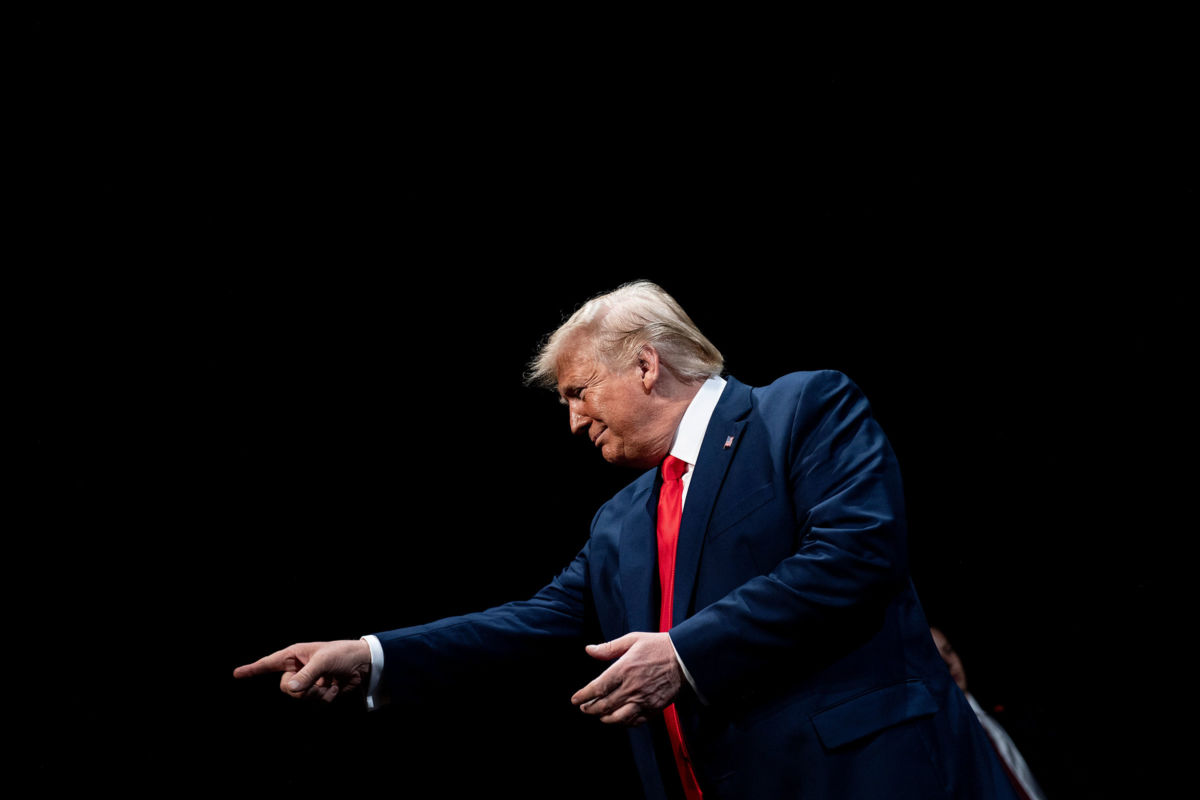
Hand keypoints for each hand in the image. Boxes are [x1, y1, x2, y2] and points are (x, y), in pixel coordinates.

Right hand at [233, 640, 370, 702]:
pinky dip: (326, 699)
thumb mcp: (324, 661)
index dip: (252, 669)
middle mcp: (298, 669)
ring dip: (317, 694)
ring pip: (300, 698)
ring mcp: (307, 682)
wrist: (363, 663)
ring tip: (329, 683)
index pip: (268, 663)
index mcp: (294, 655)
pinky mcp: (317, 693)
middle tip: (317, 681)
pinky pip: (314, 704)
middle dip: (301, 689)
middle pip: (286, 688)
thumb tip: (290, 688)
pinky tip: (335, 688)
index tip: (236, 674)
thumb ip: (307, 675)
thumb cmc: (342, 654)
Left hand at [571, 631, 681, 725]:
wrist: (686, 658)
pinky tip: (618, 719)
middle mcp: (631, 687)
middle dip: (590, 708)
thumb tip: (589, 650)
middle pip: (604, 705)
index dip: (583, 696)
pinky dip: (623, 723)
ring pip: (618, 718)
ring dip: (604, 718)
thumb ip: (609, 647)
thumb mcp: (633, 639)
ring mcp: (643, 700)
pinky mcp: (654, 708)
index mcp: (624, 669)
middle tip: (584, 708)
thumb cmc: (659, 646)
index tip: (575, 699)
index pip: (597, 688)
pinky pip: (635, 721)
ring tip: (599, 715)